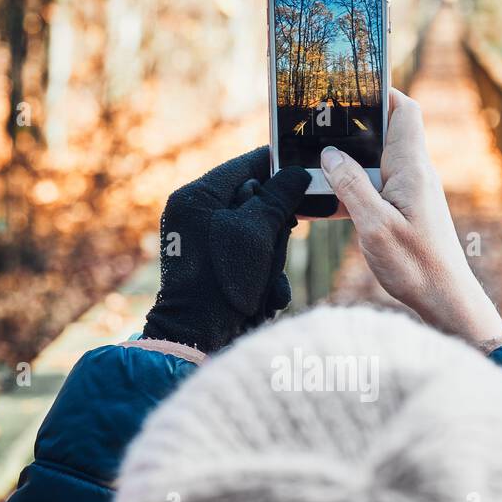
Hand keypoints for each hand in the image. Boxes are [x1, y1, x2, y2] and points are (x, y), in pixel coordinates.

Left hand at [143, 147, 309, 351]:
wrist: (199, 336)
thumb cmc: (223, 280)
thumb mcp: (257, 231)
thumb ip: (279, 197)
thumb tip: (298, 173)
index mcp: (196, 197)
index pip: (244, 165)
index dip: (277, 165)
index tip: (305, 166)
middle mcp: (196, 215)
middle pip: (254, 199)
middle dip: (275, 222)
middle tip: (288, 231)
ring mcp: (204, 242)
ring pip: (256, 232)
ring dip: (271, 255)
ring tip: (267, 277)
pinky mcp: (215, 267)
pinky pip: (248, 257)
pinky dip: (261, 274)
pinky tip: (264, 293)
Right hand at [319, 90, 501, 344]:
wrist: (444, 300)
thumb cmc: (415, 265)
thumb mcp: (374, 225)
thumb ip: (351, 185)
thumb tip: (331, 155)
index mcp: (412, 167)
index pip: (403, 110)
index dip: (380, 91)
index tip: (351, 86)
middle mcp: (414, 174)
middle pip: (384, 132)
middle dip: (352, 127)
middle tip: (317, 126)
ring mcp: (410, 193)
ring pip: (374, 163)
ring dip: (346, 164)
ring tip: (312, 166)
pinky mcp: (404, 212)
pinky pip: (373, 190)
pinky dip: (350, 191)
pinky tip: (324, 204)